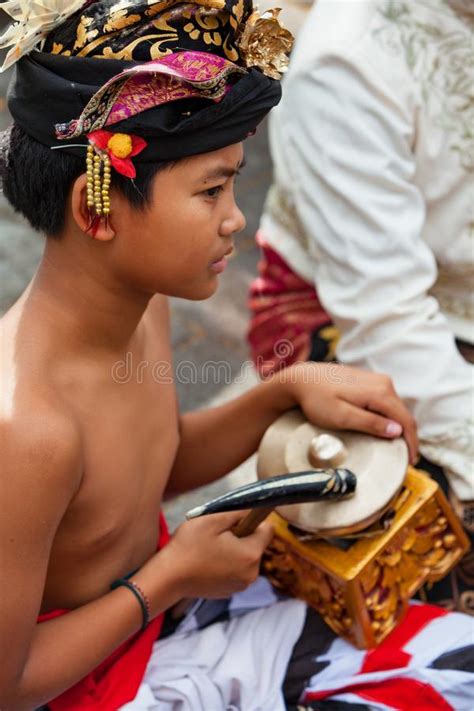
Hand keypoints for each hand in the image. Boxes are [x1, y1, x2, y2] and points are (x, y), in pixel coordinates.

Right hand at [157, 511, 273, 599]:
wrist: (167, 578)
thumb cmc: (188, 546)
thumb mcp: (213, 519)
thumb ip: (238, 512)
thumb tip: (252, 510)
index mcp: (250, 554)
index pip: (267, 530)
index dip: (253, 520)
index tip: (234, 521)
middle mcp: (251, 573)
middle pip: (255, 544)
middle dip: (241, 536)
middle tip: (216, 535)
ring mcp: (240, 585)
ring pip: (244, 557)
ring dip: (232, 550)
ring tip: (209, 549)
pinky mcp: (229, 591)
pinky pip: (235, 570)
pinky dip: (225, 564)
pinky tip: (207, 562)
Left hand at [279, 362, 417, 462]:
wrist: (301, 379)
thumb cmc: (317, 399)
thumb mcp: (342, 417)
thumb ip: (370, 423)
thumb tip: (397, 430)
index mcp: (380, 392)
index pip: (406, 420)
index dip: (412, 443)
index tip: (410, 462)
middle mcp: (383, 382)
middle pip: (403, 414)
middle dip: (407, 437)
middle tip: (404, 460)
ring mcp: (377, 380)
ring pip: (395, 409)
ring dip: (398, 428)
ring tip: (396, 448)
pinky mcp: (369, 381)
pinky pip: (385, 403)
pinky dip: (388, 418)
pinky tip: (384, 431)